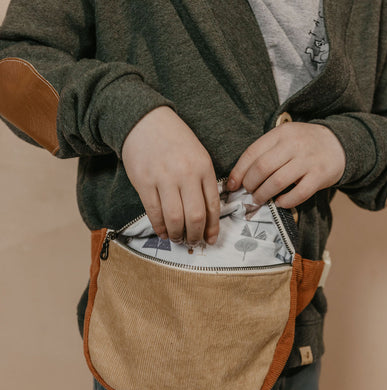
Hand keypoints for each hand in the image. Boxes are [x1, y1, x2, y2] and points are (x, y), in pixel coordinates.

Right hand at [121, 106, 219, 244]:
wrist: (144, 120)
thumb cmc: (174, 140)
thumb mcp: (198, 155)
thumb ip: (204, 182)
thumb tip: (207, 216)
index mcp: (203, 167)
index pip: (212, 205)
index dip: (212, 228)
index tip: (210, 239)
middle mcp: (185, 173)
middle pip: (195, 216)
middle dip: (195, 235)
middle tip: (192, 242)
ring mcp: (163, 178)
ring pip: (174, 218)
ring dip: (177, 234)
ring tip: (177, 238)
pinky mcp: (144, 182)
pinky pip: (154, 212)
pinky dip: (160, 227)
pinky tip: (163, 232)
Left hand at [225, 122, 345, 207]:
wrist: (339, 143)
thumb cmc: (304, 145)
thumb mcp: (284, 139)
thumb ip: (265, 153)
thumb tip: (238, 178)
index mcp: (280, 134)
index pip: (252, 153)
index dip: (238, 172)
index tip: (232, 185)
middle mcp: (294, 144)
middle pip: (262, 168)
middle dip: (250, 184)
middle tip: (248, 192)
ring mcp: (308, 160)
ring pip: (278, 182)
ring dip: (264, 194)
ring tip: (259, 199)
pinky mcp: (320, 175)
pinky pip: (299, 193)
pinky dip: (286, 201)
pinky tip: (280, 202)